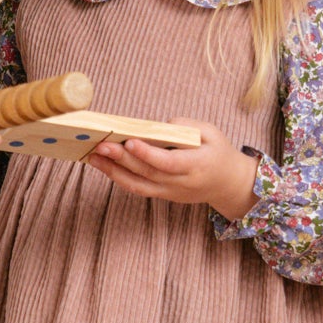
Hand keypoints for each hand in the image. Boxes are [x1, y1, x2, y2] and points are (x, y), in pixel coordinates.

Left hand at [84, 121, 259, 219]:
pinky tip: (105, 165)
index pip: (169, 163)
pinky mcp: (164, 196)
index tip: (130, 141)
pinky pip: (139, 189)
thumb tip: (156, 126)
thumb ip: (186, 127)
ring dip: (113, 172)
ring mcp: (172, 193)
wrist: (229, 184)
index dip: (148, 154)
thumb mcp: (212, 132)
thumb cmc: (219, 152)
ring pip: (139, 186)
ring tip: (93, 157)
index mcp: (198, 166)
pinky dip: (120, 178)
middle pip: (148, 173)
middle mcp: (182, 184)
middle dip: (122, 159)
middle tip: (100, 145)